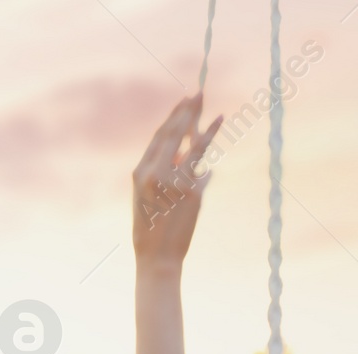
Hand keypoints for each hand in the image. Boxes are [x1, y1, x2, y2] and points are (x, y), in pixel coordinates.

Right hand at [132, 94, 222, 265]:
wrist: (155, 257)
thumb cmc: (150, 229)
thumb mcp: (146, 198)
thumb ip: (161, 174)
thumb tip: (183, 154)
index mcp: (140, 172)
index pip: (160, 137)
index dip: (174, 117)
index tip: (184, 103)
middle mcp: (155, 172)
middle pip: (174, 133)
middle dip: (187, 111)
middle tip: (198, 93)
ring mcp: (174, 181)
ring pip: (192, 145)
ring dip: (206, 125)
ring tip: (217, 111)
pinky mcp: (192, 192)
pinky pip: (203, 169)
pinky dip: (206, 157)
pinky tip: (213, 136)